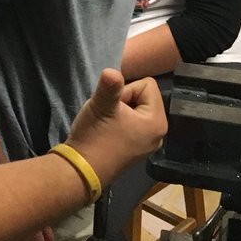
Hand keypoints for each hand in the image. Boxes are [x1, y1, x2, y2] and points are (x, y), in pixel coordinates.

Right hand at [64, 69, 165, 188]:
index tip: (112, 107)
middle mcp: (159, 134)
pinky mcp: (136, 149)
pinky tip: (108, 132)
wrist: (81, 170)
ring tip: (107, 123)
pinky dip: (120, 122)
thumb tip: (111, 70)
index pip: (147, 85)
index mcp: (157, 121)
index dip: (125, 90)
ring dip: (119, 111)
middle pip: (143, 97)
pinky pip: (132, 123)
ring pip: (136, 109)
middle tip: (108, 115)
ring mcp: (148, 143)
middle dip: (124, 100)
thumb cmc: (95, 136)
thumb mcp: (101, 106)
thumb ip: (110, 85)